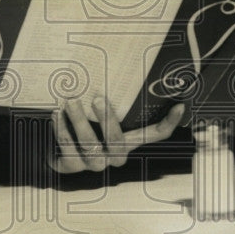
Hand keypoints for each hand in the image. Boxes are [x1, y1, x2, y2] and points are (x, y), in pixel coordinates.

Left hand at [48, 96, 184, 173]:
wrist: (56, 152)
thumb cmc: (83, 127)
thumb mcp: (100, 117)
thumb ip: (111, 102)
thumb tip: (116, 66)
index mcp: (127, 142)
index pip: (154, 135)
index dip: (168, 123)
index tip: (179, 105)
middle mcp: (114, 156)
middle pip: (117, 141)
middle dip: (107, 119)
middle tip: (97, 98)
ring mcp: (94, 163)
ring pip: (90, 145)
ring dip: (78, 122)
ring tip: (70, 101)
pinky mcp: (72, 166)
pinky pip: (68, 149)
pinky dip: (61, 130)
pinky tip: (56, 115)